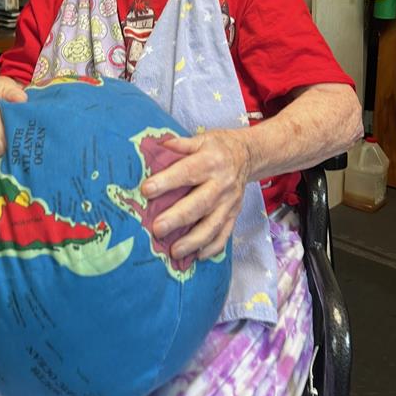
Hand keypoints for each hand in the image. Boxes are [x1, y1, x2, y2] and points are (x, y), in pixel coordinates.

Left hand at [140, 129, 251, 260]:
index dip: (167, 181)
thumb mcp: (202, 138)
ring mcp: (229, 202)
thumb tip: (159, 144)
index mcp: (211, 161)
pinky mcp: (234, 215)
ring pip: (212, 225)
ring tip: (174, 251)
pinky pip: (224, 235)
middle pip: (199, 204)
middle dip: (178, 218)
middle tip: (157, 229)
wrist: (248, 155)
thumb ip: (181, 144)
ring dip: (193, 240)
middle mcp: (222, 184)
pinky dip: (211, 248)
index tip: (147, 190)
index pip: (187, 172)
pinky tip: (196, 257)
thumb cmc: (217, 147)